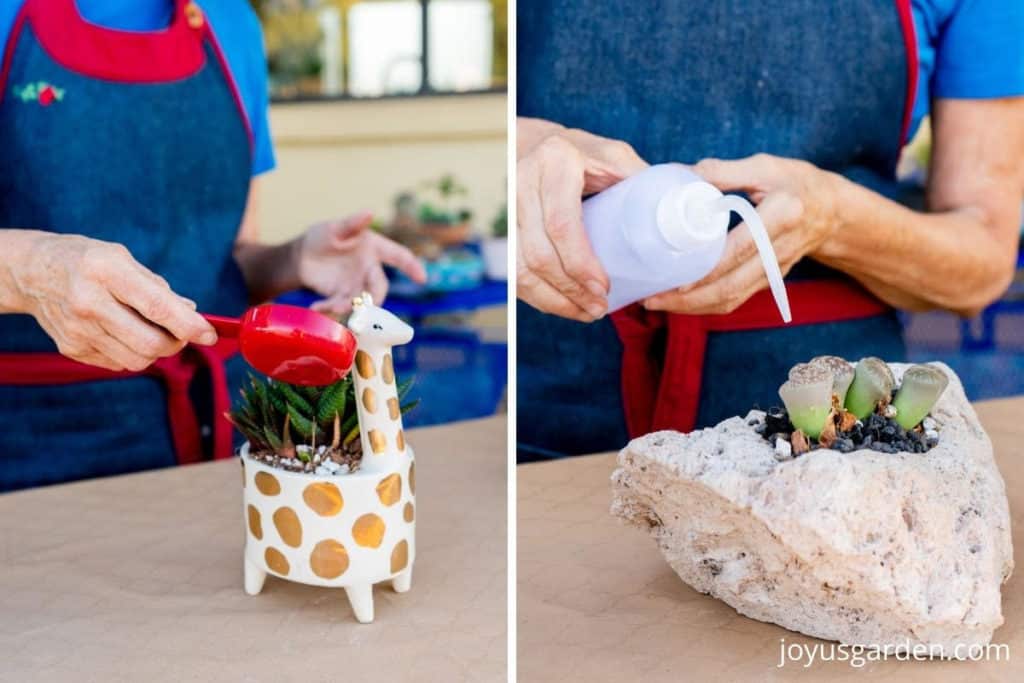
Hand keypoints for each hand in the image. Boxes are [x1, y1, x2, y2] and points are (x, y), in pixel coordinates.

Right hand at [9, 233, 215, 370]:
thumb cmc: (87, 261)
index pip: (155, 306)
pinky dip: (132, 352)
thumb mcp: (122, 258)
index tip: (210, 333)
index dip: (188, 325)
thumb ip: (158, 288)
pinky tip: (123, 332)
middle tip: (182, 333)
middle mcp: (88, 302)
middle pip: (150, 343)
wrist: (32, 272)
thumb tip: (191, 314)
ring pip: (137, 360)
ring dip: (156, 351)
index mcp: (105, 271)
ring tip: (151, 329)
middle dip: (176, 343)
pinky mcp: (71, 349)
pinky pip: (118, 363)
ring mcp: (77, 330)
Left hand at [297, 211, 426, 315]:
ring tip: (330, 307)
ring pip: (360, 301)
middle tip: (364, 306)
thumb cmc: (322, 237)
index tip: (422, 279)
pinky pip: (340, 306)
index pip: (399, 257)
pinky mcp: (341, 297)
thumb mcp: (334, 228)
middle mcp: (369, 269)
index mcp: (374, 249)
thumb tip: (369, 212)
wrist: (303, 256)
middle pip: (379, 287)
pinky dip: (329, 309)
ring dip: (348, 307)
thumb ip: (352, 223)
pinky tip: (316, 307)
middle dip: (374, 298)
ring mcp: (356, 285)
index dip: (412, 267)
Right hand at [517, 118, 647, 321]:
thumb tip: (703, 193)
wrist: (536, 145)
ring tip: (584, 313)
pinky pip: (513, 272)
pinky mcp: (500, 228)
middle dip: (569, 292)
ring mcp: (505, 207)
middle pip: (538, 254)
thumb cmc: (585, 155)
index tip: (604, 289)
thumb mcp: (615, 156)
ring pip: (519, 269)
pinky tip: (561, 305)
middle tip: (599, 309)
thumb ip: (650, 176)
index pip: (562, 225)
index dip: (580, 264)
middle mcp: (522, 183)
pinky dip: (537, 296)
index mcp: (556, 162)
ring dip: (552, 300)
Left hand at [644, 154, 839, 313]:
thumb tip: (684, 175)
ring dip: (694, 307)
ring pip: (732, 298)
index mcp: (782, 215)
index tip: (675, 278)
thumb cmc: (796, 182)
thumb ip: (725, 171)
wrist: (833, 210)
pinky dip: (707, 305)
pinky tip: (681, 301)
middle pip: (732, 285)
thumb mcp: (765, 167)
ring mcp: (775, 270)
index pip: (739, 249)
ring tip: (658, 302)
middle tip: (651, 299)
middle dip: (689, 299)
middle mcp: (780, 248)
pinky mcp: (770, 280)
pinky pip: (737, 299)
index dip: (706, 269)